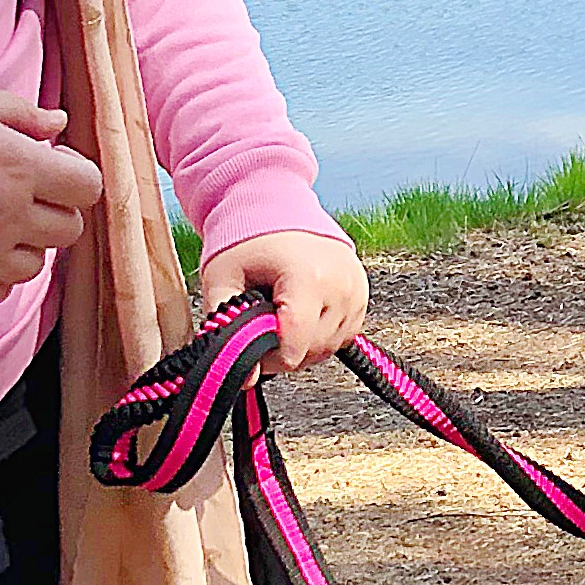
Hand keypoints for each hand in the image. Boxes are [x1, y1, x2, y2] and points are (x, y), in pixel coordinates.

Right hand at [0, 88, 102, 304]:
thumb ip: (23, 115)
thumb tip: (59, 124)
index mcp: (20, 166)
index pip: (87, 188)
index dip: (77, 176)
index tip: (56, 166)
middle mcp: (8, 214)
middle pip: (67, 231)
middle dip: (56, 211)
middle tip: (29, 194)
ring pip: (35, 267)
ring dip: (27, 246)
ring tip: (2, 224)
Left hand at [195, 229, 367, 373]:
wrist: (276, 204)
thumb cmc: (246, 240)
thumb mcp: (221, 279)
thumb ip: (226, 327)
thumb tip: (244, 379)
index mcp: (307, 277)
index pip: (295, 348)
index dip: (267, 358)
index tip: (248, 341)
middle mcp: (341, 284)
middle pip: (311, 352)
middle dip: (280, 351)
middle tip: (258, 326)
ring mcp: (356, 290)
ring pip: (328, 348)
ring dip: (300, 344)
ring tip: (278, 314)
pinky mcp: (362, 294)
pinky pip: (342, 336)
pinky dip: (318, 334)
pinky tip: (299, 313)